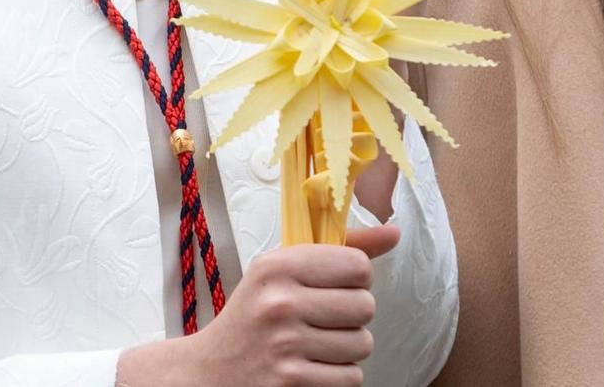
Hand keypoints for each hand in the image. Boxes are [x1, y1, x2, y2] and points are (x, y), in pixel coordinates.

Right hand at [116, 226, 397, 386]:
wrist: (209, 372)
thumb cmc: (253, 316)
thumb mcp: (282, 273)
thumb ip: (339, 252)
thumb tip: (394, 232)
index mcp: (277, 266)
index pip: (357, 266)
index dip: (354, 280)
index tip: (334, 287)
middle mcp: (280, 302)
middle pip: (365, 306)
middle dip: (352, 317)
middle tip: (324, 320)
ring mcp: (285, 344)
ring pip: (362, 344)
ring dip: (347, 349)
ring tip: (318, 344)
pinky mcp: (292, 381)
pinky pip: (351, 377)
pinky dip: (339, 376)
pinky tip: (314, 367)